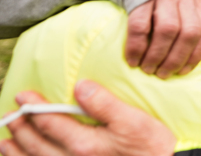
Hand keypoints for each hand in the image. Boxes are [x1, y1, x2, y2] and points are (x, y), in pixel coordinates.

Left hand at [0, 80, 174, 155]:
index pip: (50, 122)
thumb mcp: (134, 120)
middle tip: (10, 116)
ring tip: (7, 143)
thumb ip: (105, 103)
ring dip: (19, 152)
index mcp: (85, 144)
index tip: (23, 95)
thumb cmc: (152, 145)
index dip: (34, 108)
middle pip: (37, 145)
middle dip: (20, 130)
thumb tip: (81, 86)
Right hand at [125, 0, 200, 78]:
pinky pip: (140, 26)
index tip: (182, 72)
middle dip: (176, 59)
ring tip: (148, 69)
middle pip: (188, 32)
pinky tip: (132, 60)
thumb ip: (187, 21)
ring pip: (168, 30)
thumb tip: (189, 59)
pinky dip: (137, 47)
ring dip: (157, 55)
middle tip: (162, 74)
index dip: (195, 55)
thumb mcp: (177, 1)